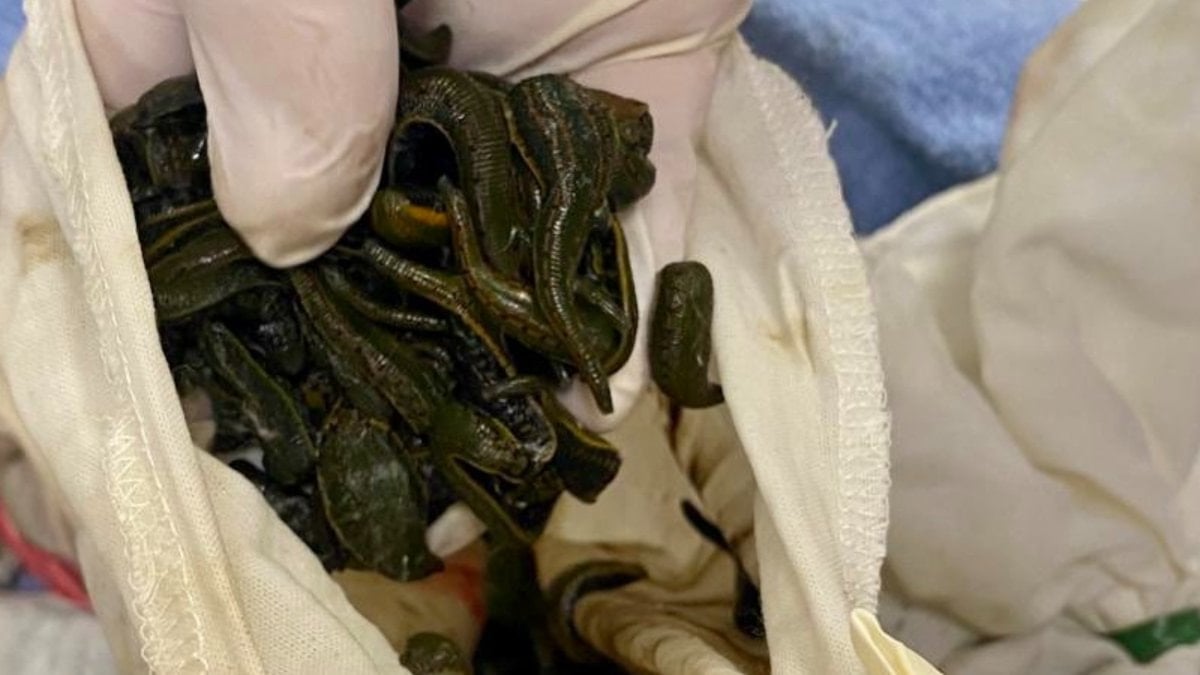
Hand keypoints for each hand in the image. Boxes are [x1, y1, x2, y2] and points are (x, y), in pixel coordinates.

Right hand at [78, 0, 748, 427]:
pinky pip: (632, 220)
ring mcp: (499, 90)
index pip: (146, 185)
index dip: (149, 313)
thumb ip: (265, 35)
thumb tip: (287, 224)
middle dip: (329, 367)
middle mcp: (354, 73)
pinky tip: (611, 402)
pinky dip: (628, 310)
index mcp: (222, 18)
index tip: (173, 434)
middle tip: (347, 492)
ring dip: (477, 370)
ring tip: (478, 481)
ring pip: (474, 258)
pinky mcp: (635, 92)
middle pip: (319, 254)